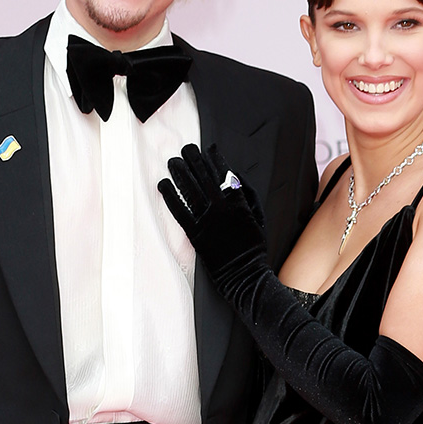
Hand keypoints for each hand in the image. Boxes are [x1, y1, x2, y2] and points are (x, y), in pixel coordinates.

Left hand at [159, 144, 266, 298]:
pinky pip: (179, 210)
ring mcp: (206, 220)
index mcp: (238, 202)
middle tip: (186, 149)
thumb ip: (248, 194)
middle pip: (204, 177)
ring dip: (180, 173)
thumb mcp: (259, 216)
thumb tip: (234, 175)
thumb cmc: (253, 246)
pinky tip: (163, 184)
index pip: (224, 173)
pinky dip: (170, 196)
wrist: (244, 274)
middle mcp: (221, 208)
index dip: (214, 159)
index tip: (208, 149)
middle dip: (194, 160)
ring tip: (173, 162)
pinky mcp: (194, 233)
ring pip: (190, 190)